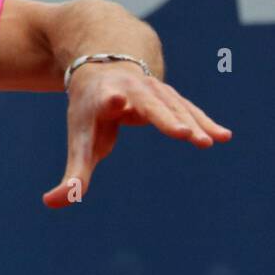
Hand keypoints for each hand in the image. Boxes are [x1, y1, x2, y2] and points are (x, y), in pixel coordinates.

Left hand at [42, 62, 231, 207]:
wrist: (103, 71)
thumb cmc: (89, 113)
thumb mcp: (80, 141)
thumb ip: (73, 174)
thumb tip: (51, 203)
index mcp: (103, 100)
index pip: (107, 102)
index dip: (111, 101)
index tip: (114, 100)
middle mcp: (131, 91)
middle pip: (149, 105)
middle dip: (164, 117)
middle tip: (181, 132)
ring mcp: (154, 91)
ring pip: (174, 108)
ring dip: (191, 124)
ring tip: (206, 142)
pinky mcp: (171, 96)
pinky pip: (190, 110)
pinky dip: (204, 122)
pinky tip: (223, 136)